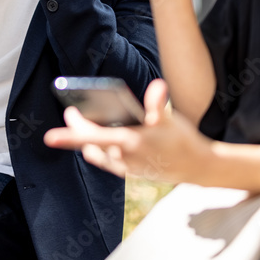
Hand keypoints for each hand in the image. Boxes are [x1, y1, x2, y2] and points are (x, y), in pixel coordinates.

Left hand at [44, 79, 213, 183]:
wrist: (197, 167)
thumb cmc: (183, 140)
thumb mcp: (171, 119)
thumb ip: (158, 104)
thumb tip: (158, 86)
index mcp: (130, 141)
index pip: (92, 136)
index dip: (72, 132)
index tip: (63, 120)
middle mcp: (124, 157)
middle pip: (90, 144)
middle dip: (76, 131)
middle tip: (71, 112)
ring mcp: (127, 167)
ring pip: (97, 153)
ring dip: (86, 141)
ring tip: (80, 124)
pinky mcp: (132, 173)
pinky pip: (107, 162)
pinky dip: (98, 152)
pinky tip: (93, 145)